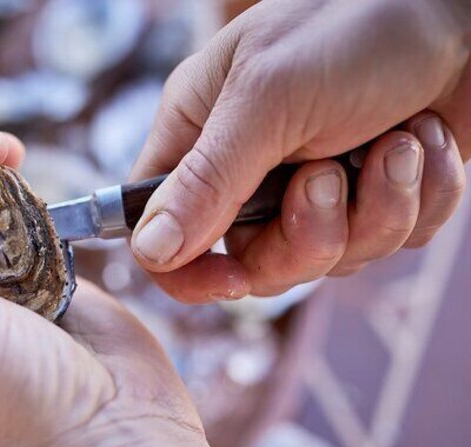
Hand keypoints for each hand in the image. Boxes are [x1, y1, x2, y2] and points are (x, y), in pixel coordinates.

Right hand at [131, 0, 469, 301]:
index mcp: (200, 138)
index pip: (159, 234)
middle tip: (331, 174)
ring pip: (329, 260)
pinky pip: (390, 242)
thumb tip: (148, 251)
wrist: (464, 8)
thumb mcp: (267, 98)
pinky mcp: (375, 198)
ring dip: (377, 207)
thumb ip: (206, 181)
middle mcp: (249, 172)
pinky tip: (422, 140)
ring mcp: (315, 190)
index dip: (188, 272)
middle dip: (309, 235)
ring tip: (397, 141)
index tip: (233, 280)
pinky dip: (419, 198)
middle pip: (254, 264)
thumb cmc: (354, 25)